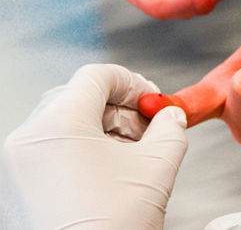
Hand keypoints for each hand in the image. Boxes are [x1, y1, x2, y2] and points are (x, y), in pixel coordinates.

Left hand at [3, 64, 186, 228]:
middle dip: (122, 110)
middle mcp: (29, 137)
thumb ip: (171, 129)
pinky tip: (109, 167)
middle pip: (82, 97)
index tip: (150, 98)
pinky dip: (85, 147)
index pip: (96, 76)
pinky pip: (55, 146)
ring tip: (131, 152)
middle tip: (147, 128)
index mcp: (58, 124)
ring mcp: (20, 161)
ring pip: (68, 121)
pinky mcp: (21, 181)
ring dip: (105, 129)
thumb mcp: (156, 167)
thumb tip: (172, 116)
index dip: (131, 82)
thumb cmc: (111, 229)